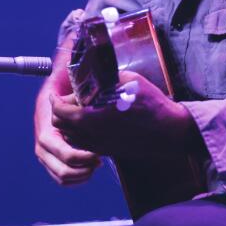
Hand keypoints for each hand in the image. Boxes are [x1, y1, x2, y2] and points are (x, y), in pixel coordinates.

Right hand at [34, 58, 101, 186]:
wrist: (67, 87)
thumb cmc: (73, 77)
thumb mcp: (74, 65)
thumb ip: (75, 51)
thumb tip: (81, 23)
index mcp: (44, 113)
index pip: (50, 141)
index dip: (71, 152)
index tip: (95, 154)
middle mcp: (42, 130)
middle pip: (51, 161)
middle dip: (75, 167)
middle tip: (98, 162)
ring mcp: (46, 144)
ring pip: (56, 172)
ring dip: (76, 174)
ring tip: (96, 166)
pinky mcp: (54, 154)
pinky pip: (60, 174)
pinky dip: (74, 177)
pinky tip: (92, 168)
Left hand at [50, 70, 196, 160]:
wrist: (170, 132)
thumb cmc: (152, 105)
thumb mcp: (128, 81)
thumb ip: (105, 79)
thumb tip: (92, 74)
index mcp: (94, 118)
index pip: (60, 112)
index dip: (56, 100)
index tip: (57, 93)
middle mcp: (93, 135)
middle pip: (61, 126)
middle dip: (60, 111)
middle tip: (68, 99)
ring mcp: (99, 146)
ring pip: (70, 137)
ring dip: (69, 123)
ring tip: (79, 109)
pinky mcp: (107, 151)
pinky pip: (83, 144)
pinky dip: (79, 133)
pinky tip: (91, 121)